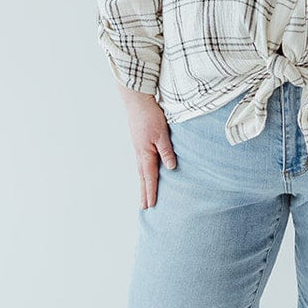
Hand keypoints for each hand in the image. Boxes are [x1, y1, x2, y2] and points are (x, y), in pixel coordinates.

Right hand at [116, 85, 176, 209]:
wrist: (137, 100)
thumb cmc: (150, 115)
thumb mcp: (162, 134)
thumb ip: (166, 151)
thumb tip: (171, 168)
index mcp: (145, 154)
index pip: (149, 177)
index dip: (151, 192)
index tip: (151, 205)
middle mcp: (140, 153)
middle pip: (143, 177)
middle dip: (144, 192)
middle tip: (145, 207)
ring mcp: (138, 148)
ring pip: (141, 170)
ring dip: (143, 183)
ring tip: (145, 194)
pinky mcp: (140, 142)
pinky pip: (142, 162)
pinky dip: (143, 172)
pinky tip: (146, 172)